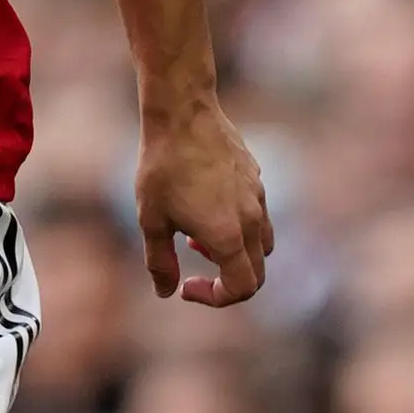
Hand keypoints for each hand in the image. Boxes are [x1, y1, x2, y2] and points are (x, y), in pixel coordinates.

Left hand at [136, 95, 271, 307]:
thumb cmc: (162, 167)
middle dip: (227, 282)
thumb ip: (160, 262)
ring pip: (262, 245)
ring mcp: (259, 197)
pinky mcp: (257, 178)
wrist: (183, 115)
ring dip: (235, 254)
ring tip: (197, 235)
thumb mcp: (151, 221)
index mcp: (228, 236)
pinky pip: (258, 216)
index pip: (241, 288)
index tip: (186, 285)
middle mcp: (252, 220)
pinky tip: (206, 207)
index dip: (214, 298)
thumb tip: (166, 292)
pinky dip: (239, 228)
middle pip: (257, 272)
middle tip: (194, 269)